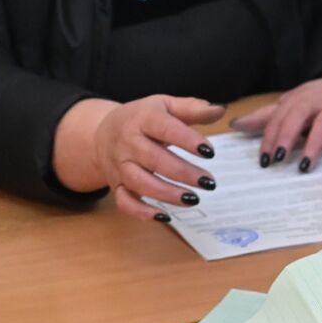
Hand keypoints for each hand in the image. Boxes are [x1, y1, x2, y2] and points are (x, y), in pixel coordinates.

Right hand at [54, 95, 224, 219]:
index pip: (165, 128)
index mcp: (143, 119)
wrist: (101, 131)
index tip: (209, 151)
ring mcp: (120, 166)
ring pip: (139, 182)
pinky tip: (165, 216)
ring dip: (167, 194)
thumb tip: (220, 110)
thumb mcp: (166, 105)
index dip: (187, 140)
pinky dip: (141, 212)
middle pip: (154, 159)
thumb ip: (193, 108)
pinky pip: (124, 202)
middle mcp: (128, 143)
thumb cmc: (143, 118)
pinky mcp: (116, 185)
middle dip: (182, 173)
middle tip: (208, 182)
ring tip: (193, 199)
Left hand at [232, 77, 321, 171]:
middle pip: (298, 117)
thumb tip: (235, 125)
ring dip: (314, 144)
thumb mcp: (291, 104)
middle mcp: (316, 104)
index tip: (263, 159)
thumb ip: (265, 116)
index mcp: (297, 101)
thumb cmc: (317, 99)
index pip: (279, 119)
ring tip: (305, 165)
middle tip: (277, 159)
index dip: (270, 138)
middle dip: (286, 137)